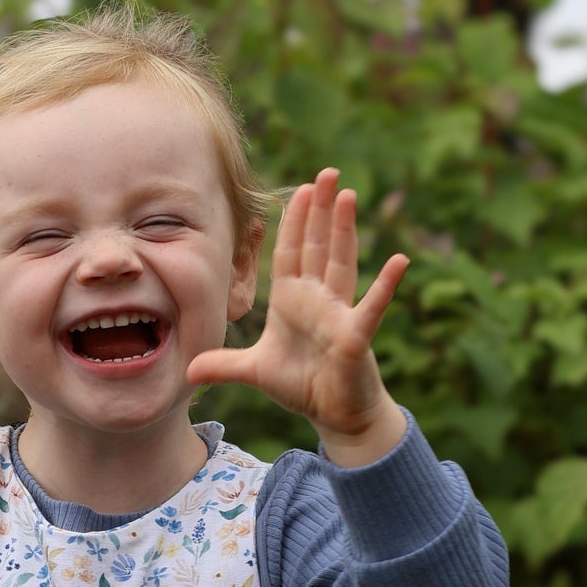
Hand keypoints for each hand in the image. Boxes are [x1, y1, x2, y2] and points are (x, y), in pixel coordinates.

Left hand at [184, 167, 409, 437]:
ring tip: (347, 196)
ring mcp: (339, 314)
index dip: (292, 222)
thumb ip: (223, 366)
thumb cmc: (301, 385)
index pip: (290, 253)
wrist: (332, 413)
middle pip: (317, 246)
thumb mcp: (255, 371)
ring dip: (344, 231)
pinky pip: (371, 307)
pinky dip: (386, 286)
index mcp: (293, 301)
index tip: (297, 190)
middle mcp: (317, 300)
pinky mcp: (355, 337)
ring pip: (341, 264)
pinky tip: (399, 262)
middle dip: (319, 210)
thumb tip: (188, 370)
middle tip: (326, 172)